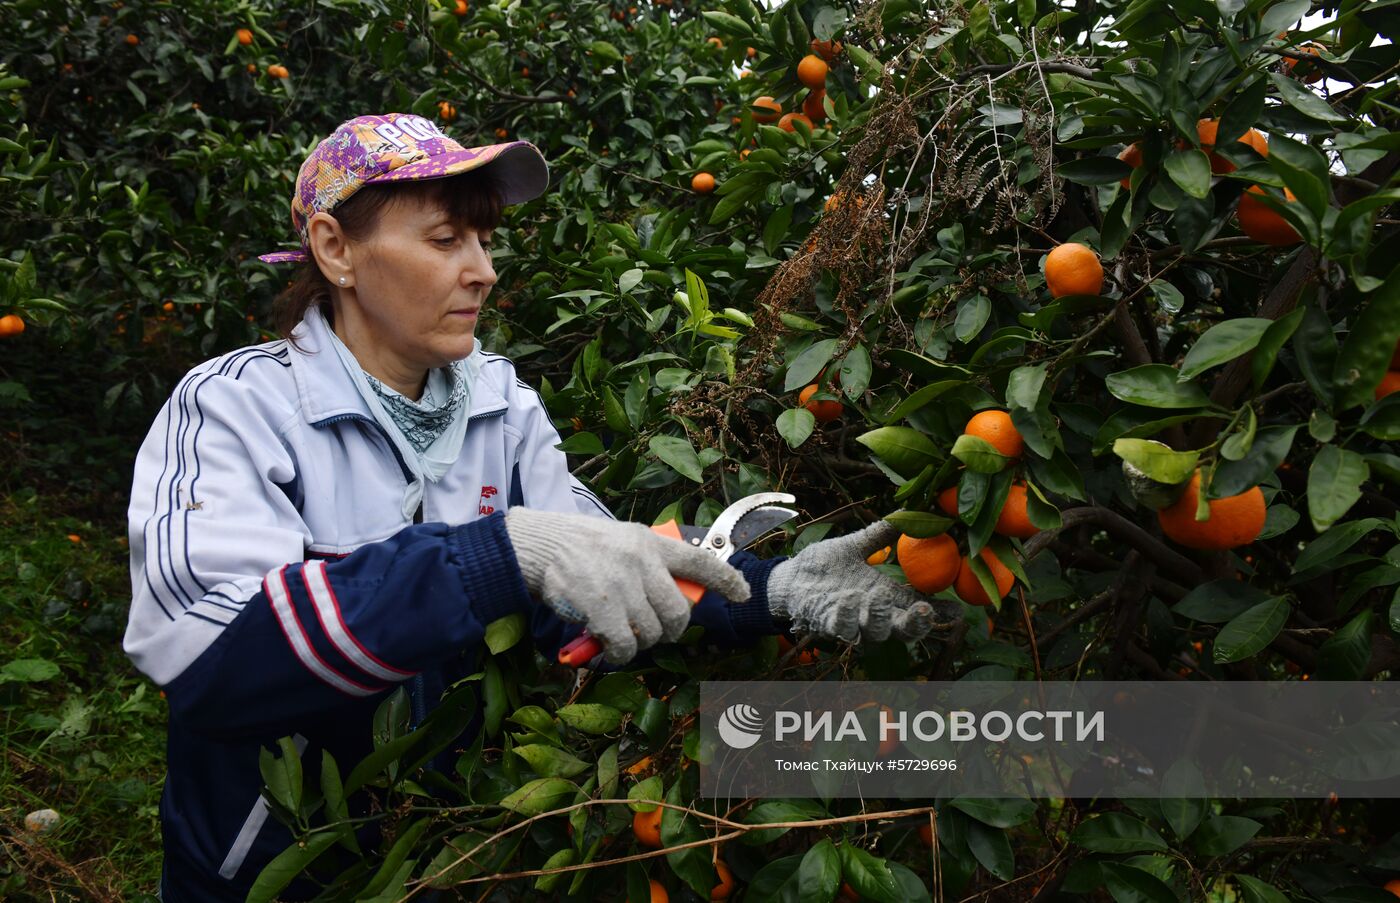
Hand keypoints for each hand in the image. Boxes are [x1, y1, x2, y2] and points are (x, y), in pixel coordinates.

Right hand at [503, 508, 751, 663]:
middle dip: (671, 630)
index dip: (726, 580)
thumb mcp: (623, 540)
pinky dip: (621, 653)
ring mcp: (623, 585)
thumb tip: (672, 597)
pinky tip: (610, 648)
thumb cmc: (580, 546)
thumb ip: (648, 563)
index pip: (700, 562)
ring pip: (652, 633)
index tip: (742, 593)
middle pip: (678, 612)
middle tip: (654, 632)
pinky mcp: (602, 607)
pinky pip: (625, 645)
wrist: (540, 545)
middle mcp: (642, 562)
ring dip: (640, 642)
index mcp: (651, 543)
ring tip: (623, 635)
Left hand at [766, 521, 959, 643]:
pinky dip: (848, 618)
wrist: (789, 577)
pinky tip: (850, 600)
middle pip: (903, 631)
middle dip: (917, 625)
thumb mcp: (855, 546)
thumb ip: (881, 535)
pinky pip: (842, 629)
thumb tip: (907, 512)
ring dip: (880, 617)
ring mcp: (851, 622)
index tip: (958, 612)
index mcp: (884, 597)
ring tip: (878, 596)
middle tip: (925, 610)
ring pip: (875, 633)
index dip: (938, 614)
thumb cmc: (824, 566)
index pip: (917, 610)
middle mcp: (872, 615)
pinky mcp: (828, 624)